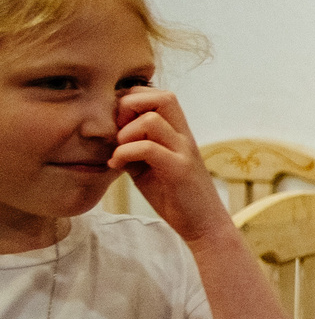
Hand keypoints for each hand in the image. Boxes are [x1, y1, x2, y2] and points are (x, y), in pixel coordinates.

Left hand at [109, 88, 229, 242]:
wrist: (202, 224)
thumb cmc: (175, 195)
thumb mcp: (148, 165)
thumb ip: (134, 146)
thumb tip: (107, 134)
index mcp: (177, 132)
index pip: (159, 94)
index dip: (133, 99)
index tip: (117, 122)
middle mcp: (183, 136)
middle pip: (162, 97)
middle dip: (130, 107)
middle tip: (117, 131)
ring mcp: (183, 152)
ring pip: (152, 119)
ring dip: (125, 133)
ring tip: (118, 151)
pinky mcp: (179, 170)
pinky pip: (148, 148)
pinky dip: (125, 153)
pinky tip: (117, 166)